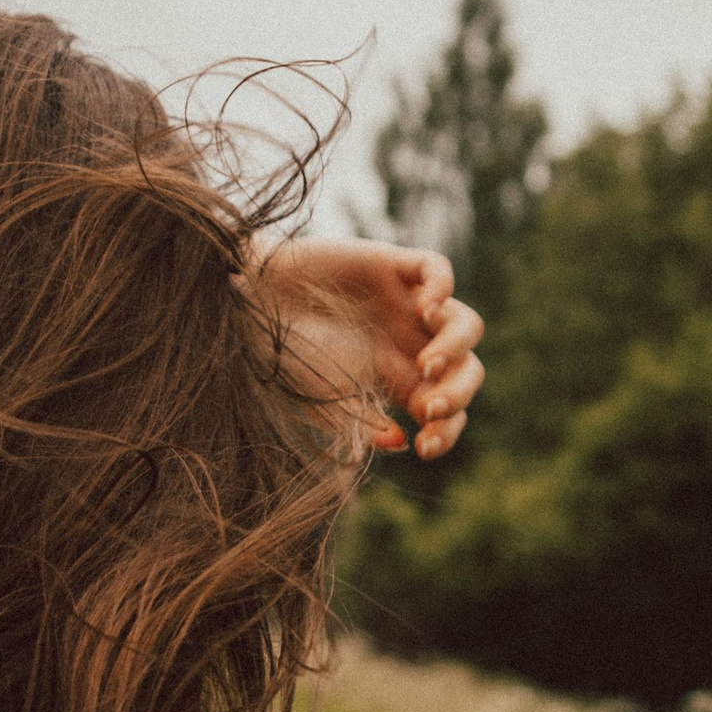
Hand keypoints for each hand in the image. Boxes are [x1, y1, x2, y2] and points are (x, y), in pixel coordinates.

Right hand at [252, 237, 484, 458]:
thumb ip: (358, 423)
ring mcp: (404, 303)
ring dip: (456, 349)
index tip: (424, 446)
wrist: (244, 302)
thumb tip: (400, 441)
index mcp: (396, 378)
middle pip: (467, 369)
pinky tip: (426, 312)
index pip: (446, 407)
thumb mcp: (318, 399)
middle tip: (430, 407)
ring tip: (428, 363)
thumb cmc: (278, 354)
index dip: (447, 430)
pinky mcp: (391, 264)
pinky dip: (443, 289)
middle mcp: (408, 342)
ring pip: (466, 324)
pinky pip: (439, 269)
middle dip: (458, 393)